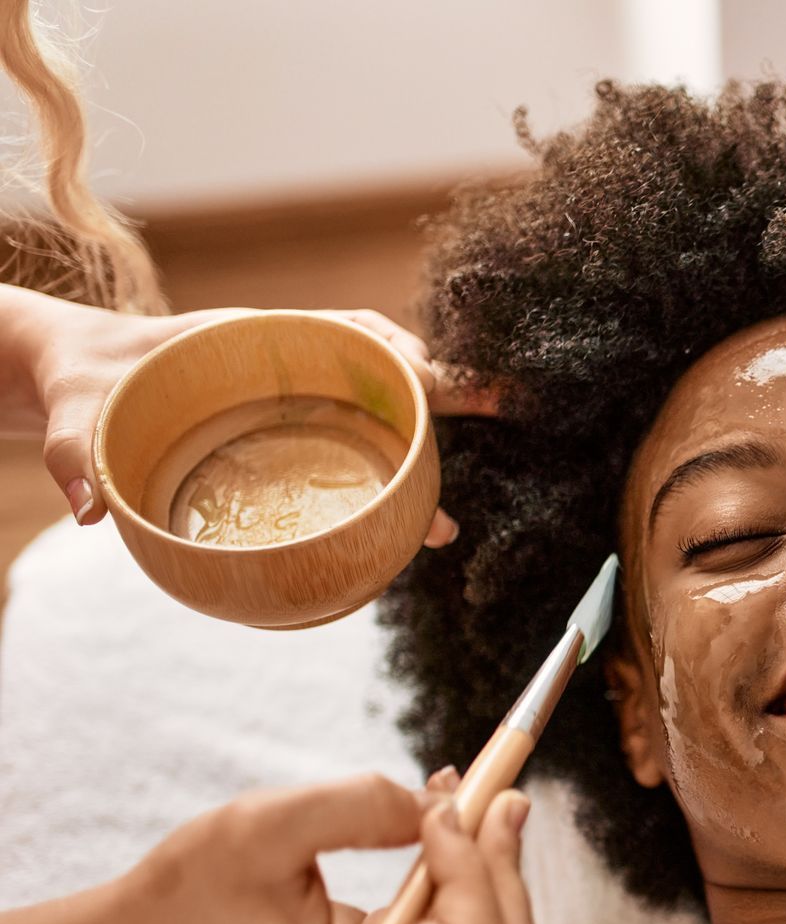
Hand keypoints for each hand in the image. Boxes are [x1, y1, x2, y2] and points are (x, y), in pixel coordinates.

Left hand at [0, 287, 495, 538]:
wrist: (78, 387)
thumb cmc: (80, 386)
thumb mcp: (74, 411)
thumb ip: (75, 451)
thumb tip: (87, 510)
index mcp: (252, 344)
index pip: (344, 329)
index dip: (393, 348)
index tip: (427, 375)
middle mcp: (288, 373)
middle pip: (383, 376)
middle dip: (446, 392)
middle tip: (503, 407)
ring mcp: (297, 411)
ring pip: (379, 422)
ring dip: (427, 451)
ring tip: (452, 514)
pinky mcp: (293, 448)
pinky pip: (356, 456)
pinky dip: (393, 484)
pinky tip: (414, 524)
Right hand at [109, 770, 542, 923]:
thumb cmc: (189, 892)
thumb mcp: (262, 826)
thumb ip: (361, 807)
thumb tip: (448, 806)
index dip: (479, 867)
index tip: (439, 805)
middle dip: (501, 862)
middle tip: (481, 786)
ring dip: (489, 866)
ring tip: (453, 800)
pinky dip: (468, 881)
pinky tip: (436, 831)